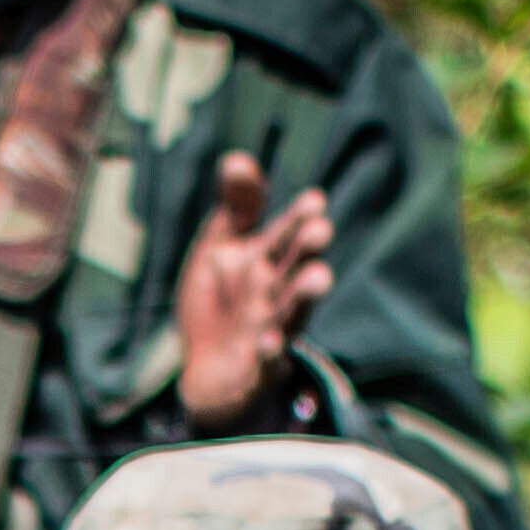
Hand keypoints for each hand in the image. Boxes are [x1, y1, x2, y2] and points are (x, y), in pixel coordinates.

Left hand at [157, 145, 350, 426]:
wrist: (208, 371)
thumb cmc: (219, 302)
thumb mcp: (220, 248)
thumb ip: (235, 210)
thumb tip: (237, 159)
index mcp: (270, 259)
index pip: (288, 233)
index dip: (300, 217)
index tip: (314, 200)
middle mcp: (277, 291)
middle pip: (297, 267)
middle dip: (308, 249)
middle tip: (321, 230)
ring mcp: (272, 327)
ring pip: (292, 310)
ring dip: (304, 295)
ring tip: (320, 278)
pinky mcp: (259, 365)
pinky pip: (267, 358)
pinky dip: (269, 349)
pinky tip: (267, 342)